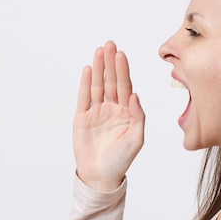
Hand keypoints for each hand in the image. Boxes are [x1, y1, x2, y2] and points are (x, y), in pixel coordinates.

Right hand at [73, 41, 144, 191]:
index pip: (125, 87)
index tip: (121, 55)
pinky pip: (84, 97)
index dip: (123, 71)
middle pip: (111, 81)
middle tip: (110, 44)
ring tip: (99, 51)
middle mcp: (112, 108)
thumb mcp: (136, 139)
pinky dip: (85, 83)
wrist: (100, 175)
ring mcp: (97, 111)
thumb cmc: (121, 159)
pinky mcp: (82, 117)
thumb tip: (135, 95)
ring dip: (99, 68)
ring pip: (98, 85)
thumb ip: (137, 116)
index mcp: (127, 112)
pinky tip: (88, 70)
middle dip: (111, 63)